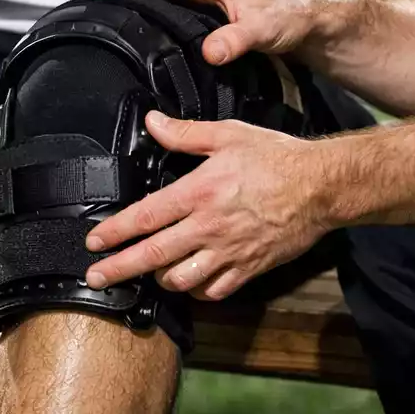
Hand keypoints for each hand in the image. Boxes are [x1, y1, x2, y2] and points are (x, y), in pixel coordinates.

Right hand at [79, 0, 328, 64]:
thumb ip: (237, 39)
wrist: (314, 20)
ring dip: (127, 0)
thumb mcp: (264, 29)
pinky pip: (167, 5)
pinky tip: (134, 30)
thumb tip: (209, 52)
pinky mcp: (207, 8)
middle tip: (80, 7)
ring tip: (96, 18)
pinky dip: (145, 12)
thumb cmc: (291, 16)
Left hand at [82, 111, 333, 300]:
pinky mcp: (249, 268)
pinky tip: (190, 281)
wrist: (321, 186)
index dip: (115, 231)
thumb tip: (152, 122)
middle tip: (96, 277)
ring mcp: (229, 251)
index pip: (146, 216)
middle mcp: (209, 227)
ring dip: (160, 279)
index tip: (94, 241)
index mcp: (200, 192)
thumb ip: (185, 133)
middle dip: (119, 268)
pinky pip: (214, 291)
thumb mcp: (228, 134)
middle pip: (154, 255)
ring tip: (148, 274)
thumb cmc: (276, 157)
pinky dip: (197, 291)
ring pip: (182, 279)